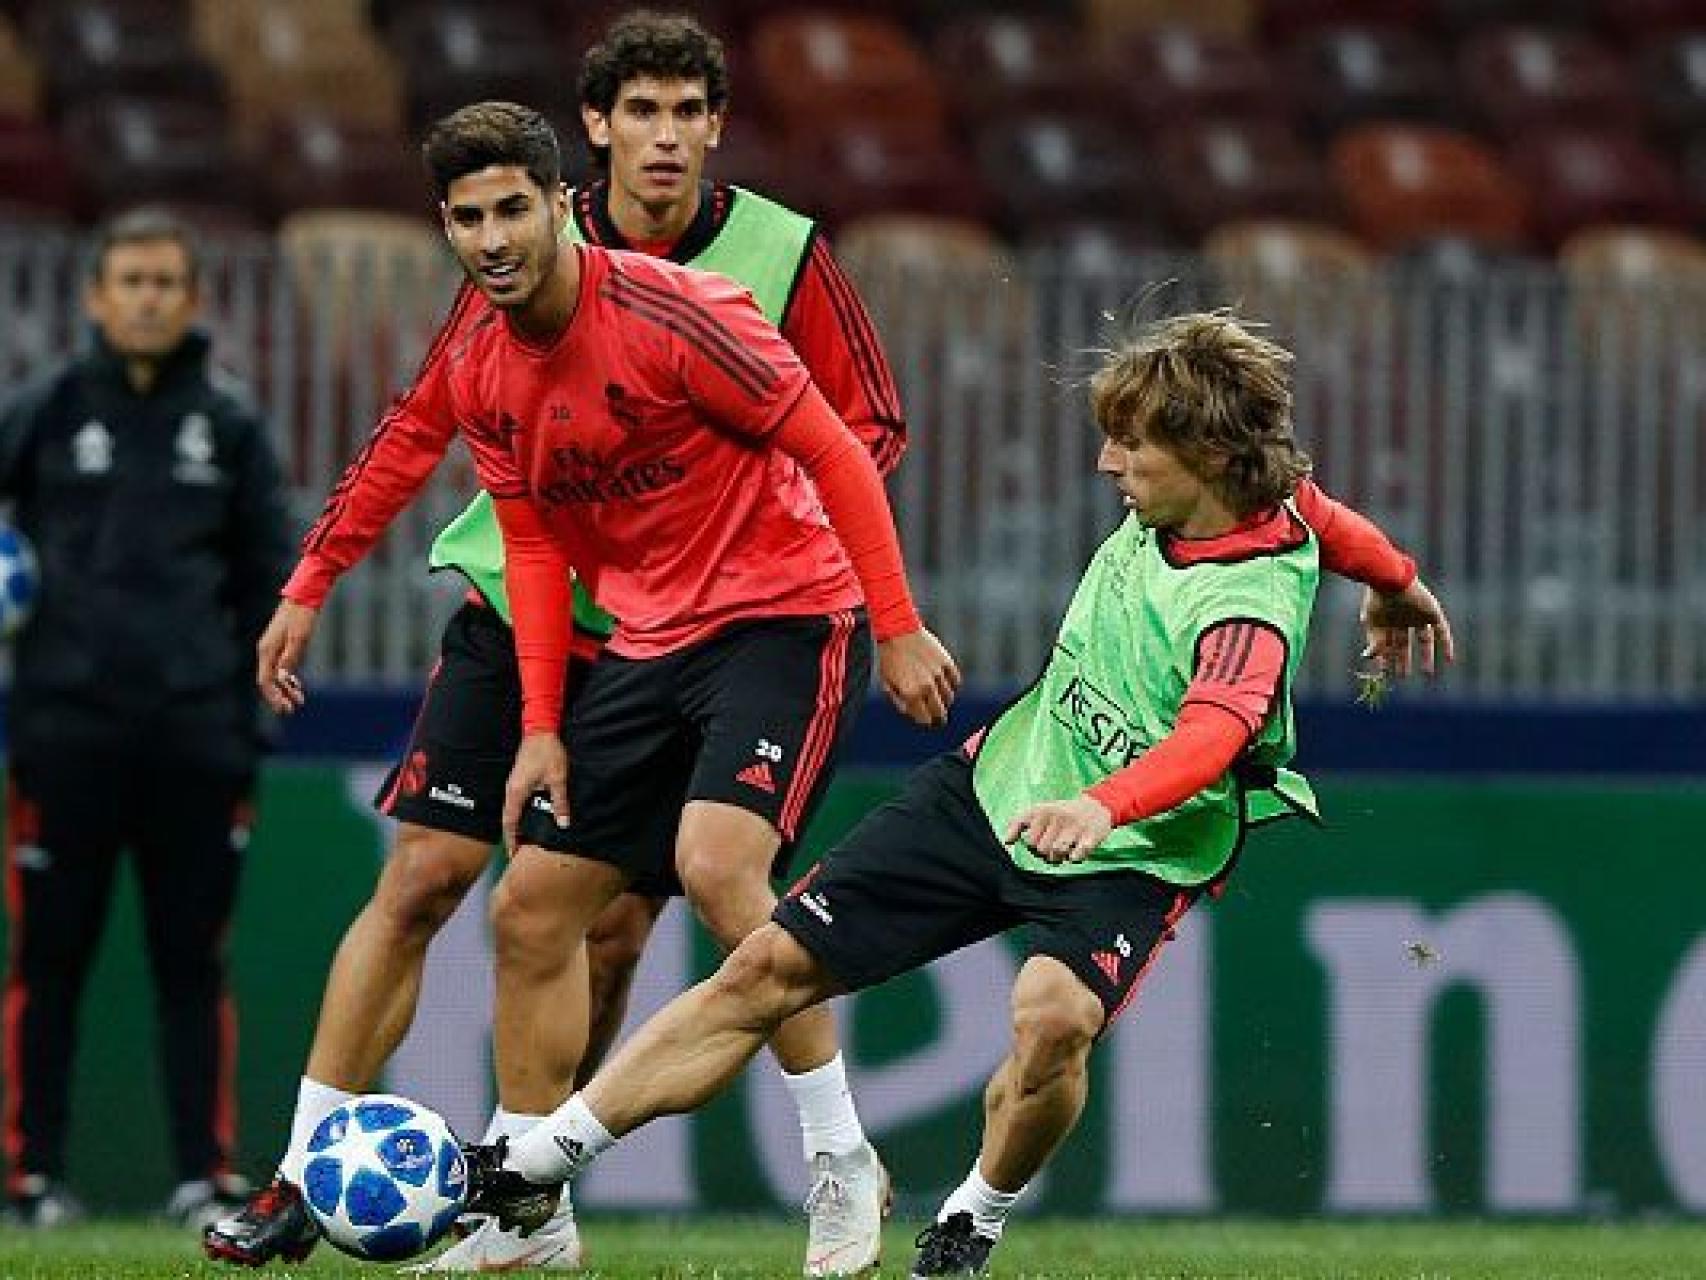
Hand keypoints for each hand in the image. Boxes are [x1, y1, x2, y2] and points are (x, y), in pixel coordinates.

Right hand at [256, 599, 318, 712]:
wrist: (303, 597)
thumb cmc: (302, 616)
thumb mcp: (299, 638)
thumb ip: (291, 657)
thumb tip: (283, 677)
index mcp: (267, 650)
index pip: (265, 681)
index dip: (274, 696)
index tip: (285, 708)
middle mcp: (266, 651)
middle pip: (268, 681)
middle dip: (278, 697)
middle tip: (290, 710)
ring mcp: (272, 648)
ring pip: (275, 675)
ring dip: (285, 689)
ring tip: (298, 701)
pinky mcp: (280, 646)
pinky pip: (280, 668)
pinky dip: (287, 679)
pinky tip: (296, 686)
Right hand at [503, 731, 569, 851]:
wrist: (540, 730)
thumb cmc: (547, 752)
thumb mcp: (558, 778)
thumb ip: (560, 802)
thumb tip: (563, 823)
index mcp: (516, 792)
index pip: (509, 822)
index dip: (510, 840)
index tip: (512, 854)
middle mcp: (511, 790)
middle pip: (507, 819)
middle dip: (512, 836)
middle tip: (519, 851)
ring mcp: (513, 784)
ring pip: (511, 811)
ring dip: (516, 825)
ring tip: (525, 839)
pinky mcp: (518, 779)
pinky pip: (515, 802)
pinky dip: (519, 814)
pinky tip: (529, 818)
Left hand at [877, 628, 960, 727]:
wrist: (898, 631)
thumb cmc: (889, 657)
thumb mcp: (886, 682)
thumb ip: (898, 701)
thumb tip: (910, 712)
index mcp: (911, 693)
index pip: (924, 718)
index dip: (925, 721)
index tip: (926, 720)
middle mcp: (927, 686)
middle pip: (940, 711)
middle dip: (939, 716)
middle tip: (939, 718)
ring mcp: (938, 674)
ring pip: (949, 697)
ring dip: (945, 700)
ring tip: (941, 699)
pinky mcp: (946, 662)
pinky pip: (955, 680)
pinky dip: (952, 685)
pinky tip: (947, 684)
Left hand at [1006, 794, 1112, 863]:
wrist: (1097, 806)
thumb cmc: (1062, 813)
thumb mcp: (1040, 810)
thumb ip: (1019, 823)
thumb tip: (1007, 842)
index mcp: (1043, 810)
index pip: (1028, 839)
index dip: (1032, 845)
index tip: (1039, 839)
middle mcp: (1058, 816)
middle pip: (1040, 849)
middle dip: (1045, 852)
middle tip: (1054, 844)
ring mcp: (1075, 826)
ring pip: (1056, 853)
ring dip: (1058, 857)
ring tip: (1062, 850)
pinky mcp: (1091, 836)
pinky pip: (1075, 857)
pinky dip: (1074, 858)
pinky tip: (1076, 850)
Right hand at [1359, 577, 1454, 679]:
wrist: (1391, 579)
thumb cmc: (1377, 598)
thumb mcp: (1372, 622)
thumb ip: (1374, 641)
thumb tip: (1369, 658)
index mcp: (1388, 620)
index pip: (1388, 643)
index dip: (1386, 658)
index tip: (1384, 672)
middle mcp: (1403, 619)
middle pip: (1405, 643)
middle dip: (1403, 660)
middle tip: (1402, 675)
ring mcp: (1418, 616)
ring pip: (1424, 640)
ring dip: (1426, 656)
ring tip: (1427, 673)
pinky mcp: (1433, 613)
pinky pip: (1442, 631)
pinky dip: (1446, 645)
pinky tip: (1450, 660)